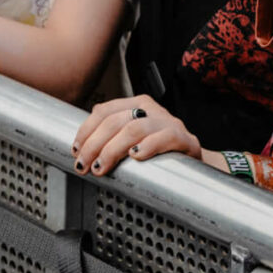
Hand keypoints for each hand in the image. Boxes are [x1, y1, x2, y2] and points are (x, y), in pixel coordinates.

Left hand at [70, 96, 201, 176]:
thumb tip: (81, 152)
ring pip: (134, 129)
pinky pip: (164, 138)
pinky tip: (136, 157)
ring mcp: (168, 122)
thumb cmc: (159, 154)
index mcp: (135, 105)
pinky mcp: (184, 139)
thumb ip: (112, 139)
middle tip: (84, 166)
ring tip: (102, 167)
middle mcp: (150, 109)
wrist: (196, 164)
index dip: (86, 131)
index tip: (76, 151)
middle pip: (114, 121)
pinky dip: (148, 146)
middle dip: (94, 145)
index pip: (103, 111)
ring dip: (112, 150)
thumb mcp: (133, 140)